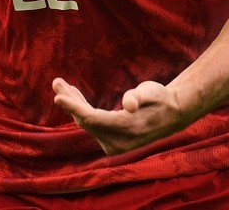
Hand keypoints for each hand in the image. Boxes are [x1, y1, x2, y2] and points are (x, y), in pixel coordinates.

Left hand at [52, 78, 189, 154]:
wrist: (172, 116)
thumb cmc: (160, 99)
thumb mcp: (152, 91)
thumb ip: (139, 96)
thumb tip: (127, 105)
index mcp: (127, 128)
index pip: (93, 119)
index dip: (74, 107)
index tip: (57, 97)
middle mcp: (119, 142)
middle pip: (86, 120)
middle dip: (71, 101)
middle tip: (56, 81)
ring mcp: (114, 146)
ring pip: (87, 123)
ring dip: (74, 104)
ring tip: (61, 84)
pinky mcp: (111, 143)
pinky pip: (91, 125)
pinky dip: (82, 110)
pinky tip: (75, 96)